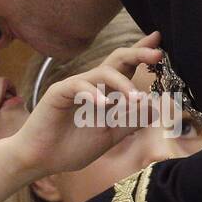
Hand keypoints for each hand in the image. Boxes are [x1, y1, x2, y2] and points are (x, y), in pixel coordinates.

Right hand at [10, 33, 162, 173]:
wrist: (42, 159)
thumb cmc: (72, 147)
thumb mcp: (109, 136)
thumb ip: (130, 122)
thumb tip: (156, 108)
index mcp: (106, 92)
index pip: (127, 67)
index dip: (142, 53)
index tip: (159, 42)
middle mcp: (93, 84)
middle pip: (117, 59)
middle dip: (138, 53)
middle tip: (157, 54)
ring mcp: (76, 86)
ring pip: (103, 72)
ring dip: (123, 84)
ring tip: (136, 99)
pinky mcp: (59, 92)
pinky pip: (79, 86)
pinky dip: (93, 94)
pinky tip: (103, 105)